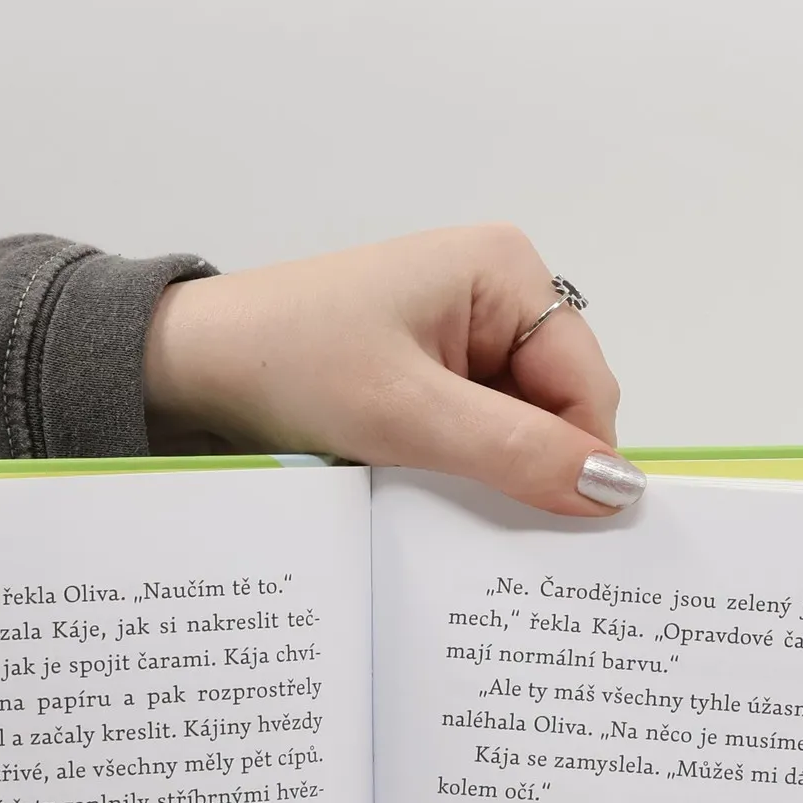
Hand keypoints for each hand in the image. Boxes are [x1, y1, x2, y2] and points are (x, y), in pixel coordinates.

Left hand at [143, 226, 644, 516]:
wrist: (184, 365)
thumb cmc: (287, 366)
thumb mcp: (408, 415)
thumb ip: (518, 451)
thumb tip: (618, 490)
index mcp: (505, 270)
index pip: (587, 386)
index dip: (578, 461)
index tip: (554, 531)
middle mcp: (494, 291)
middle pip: (556, 407)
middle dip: (529, 466)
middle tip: (487, 527)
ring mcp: (460, 330)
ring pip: (516, 426)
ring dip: (488, 470)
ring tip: (442, 503)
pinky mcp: (427, 366)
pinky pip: (474, 428)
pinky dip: (457, 465)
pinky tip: (422, 487)